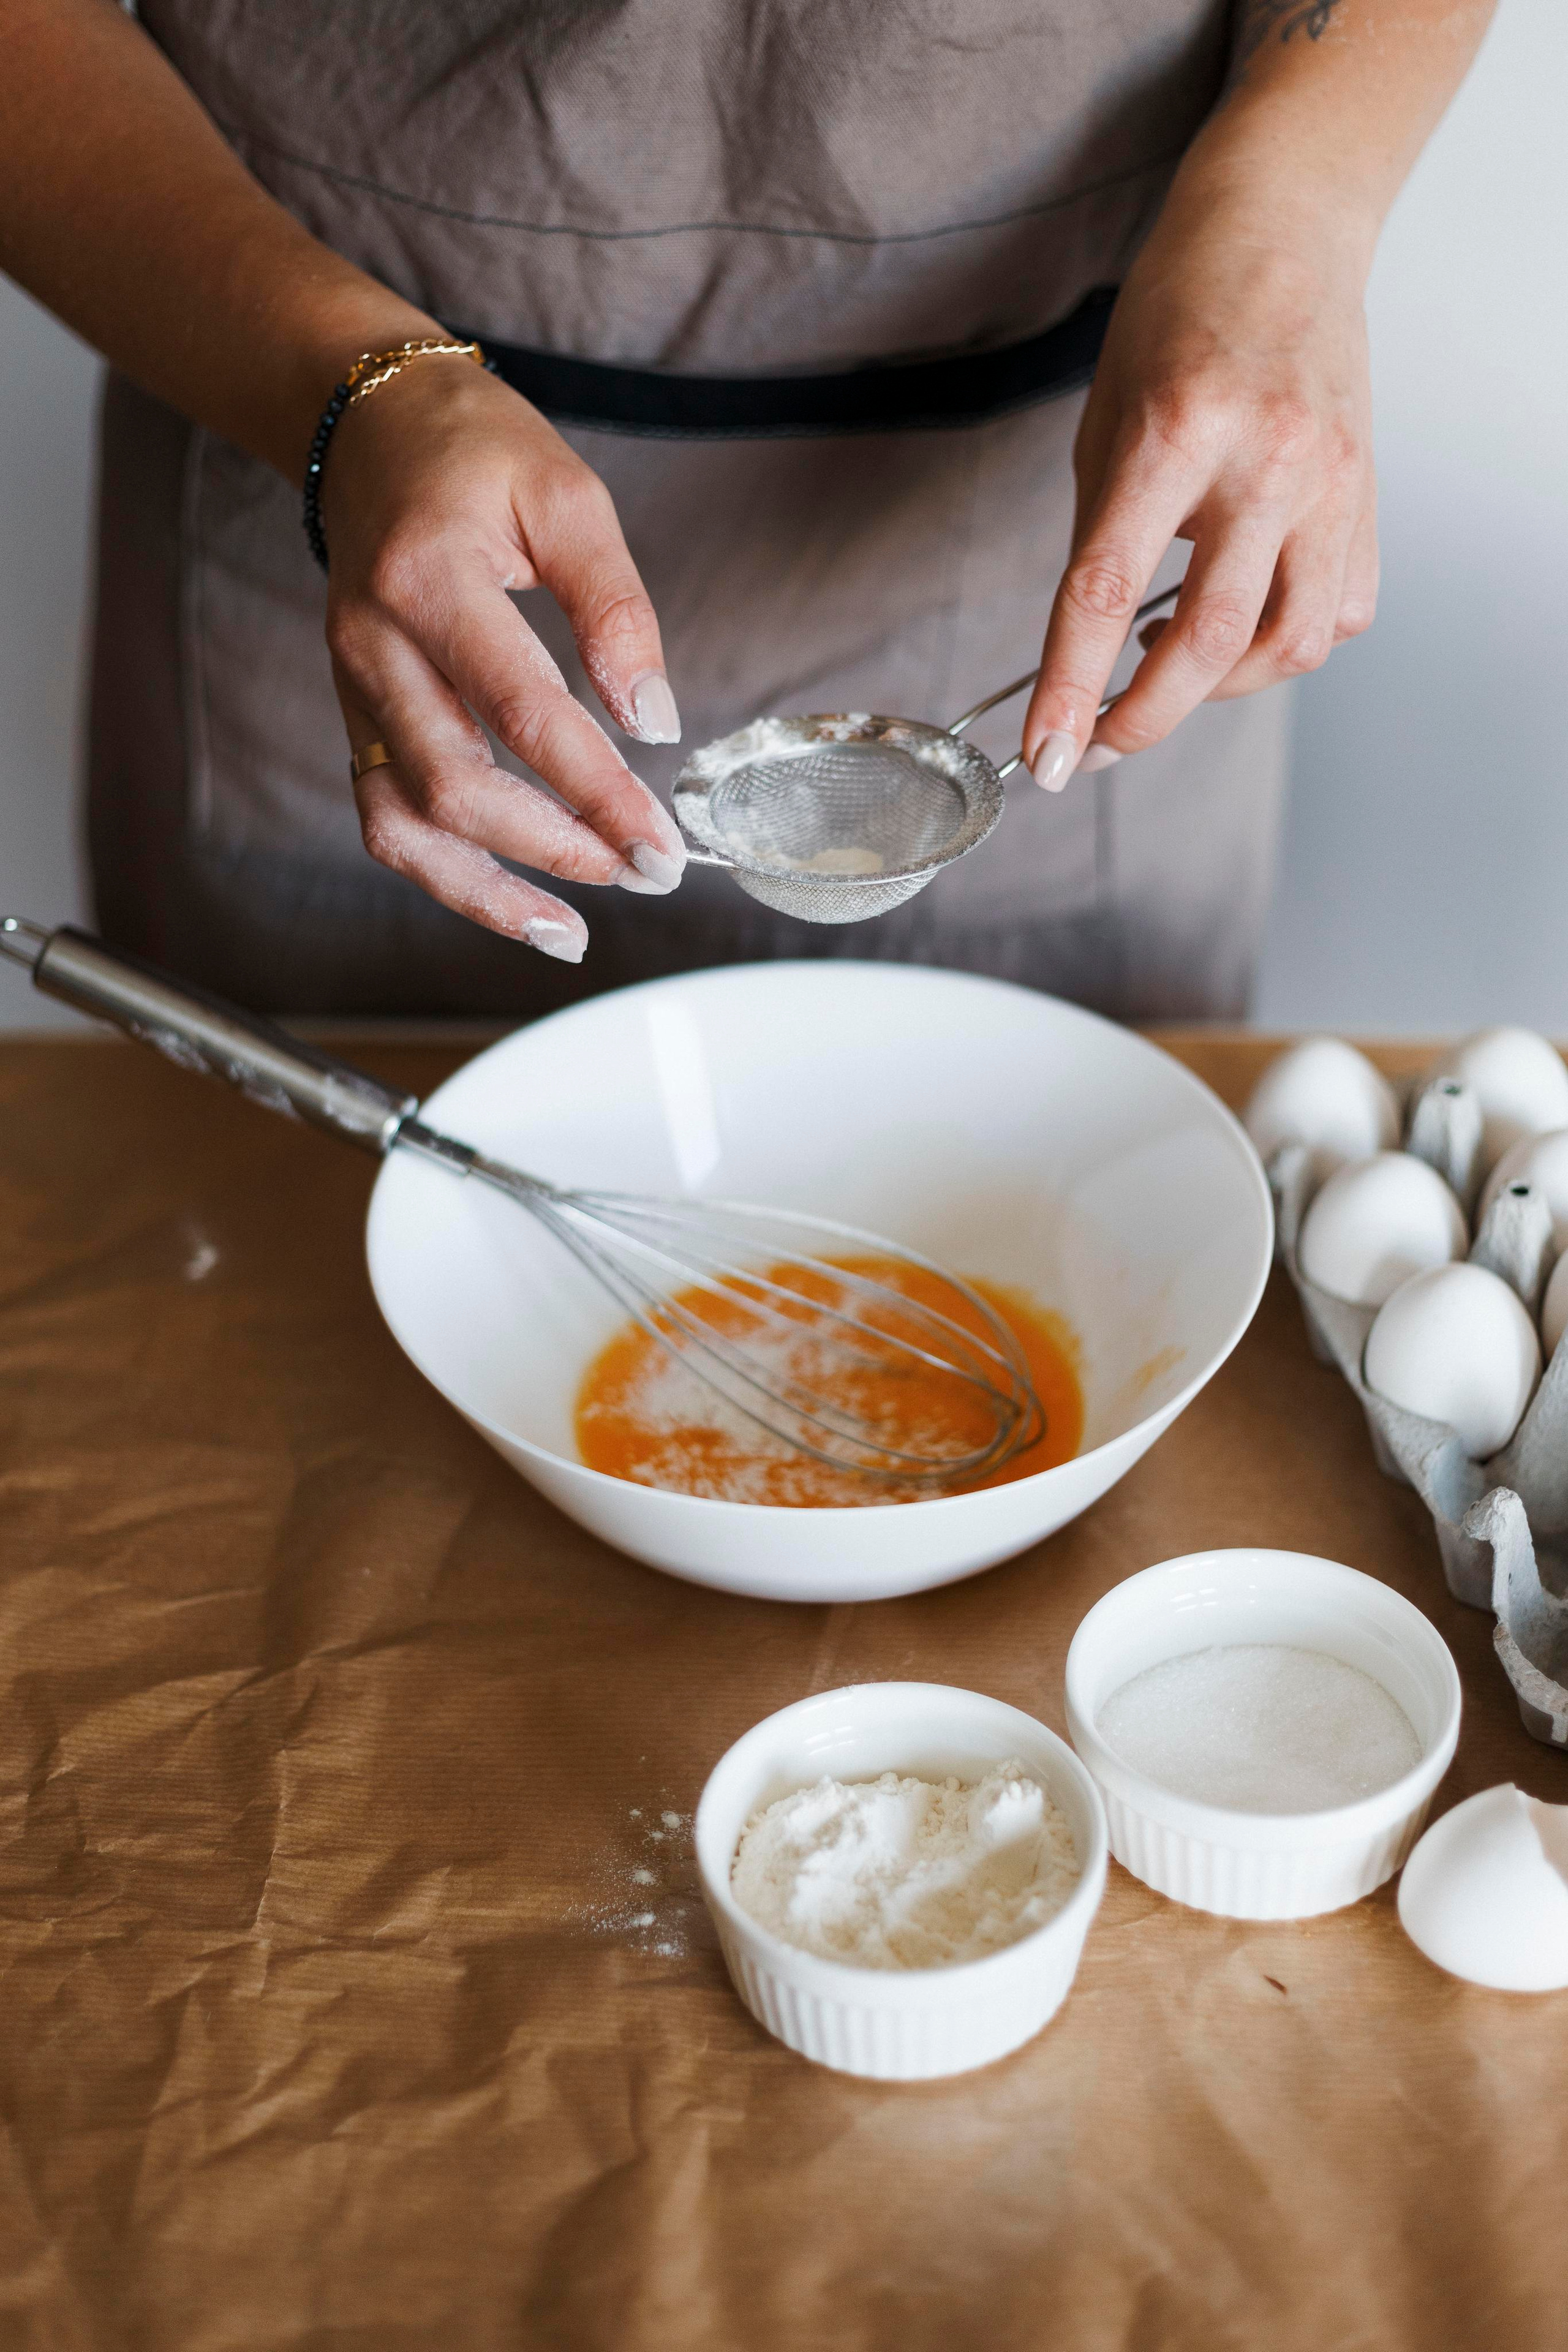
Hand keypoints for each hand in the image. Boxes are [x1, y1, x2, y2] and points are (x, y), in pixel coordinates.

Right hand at [321, 357, 686, 960]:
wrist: (366, 426)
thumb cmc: (476, 452)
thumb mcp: (568, 498)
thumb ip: (616, 609)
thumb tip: (654, 723)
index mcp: (429, 581)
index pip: (523, 713)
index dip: (597, 793)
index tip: (660, 844)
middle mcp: (375, 646)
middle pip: (454, 786)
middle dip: (556, 849)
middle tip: (645, 875)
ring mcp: (353, 688)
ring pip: (401, 824)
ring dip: (485, 891)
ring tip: (568, 932)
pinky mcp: (355, 715)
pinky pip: (387, 816)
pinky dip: (448, 871)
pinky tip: (516, 897)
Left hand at [1022, 191, 1378, 789]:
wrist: (1283, 228)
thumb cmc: (1179, 315)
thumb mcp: (1107, 417)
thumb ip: (1103, 534)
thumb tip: (1090, 650)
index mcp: (1176, 431)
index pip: (1106, 593)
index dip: (1070, 690)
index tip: (1044, 756)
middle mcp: (1265, 460)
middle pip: (1210, 641)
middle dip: (1143, 720)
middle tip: (1094, 745)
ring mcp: (1330, 481)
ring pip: (1287, 646)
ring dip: (1219, 688)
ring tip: (1169, 664)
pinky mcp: (1367, 496)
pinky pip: (1334, 614)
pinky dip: (1281, 646)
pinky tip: (1241, 621)